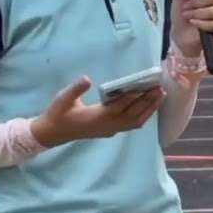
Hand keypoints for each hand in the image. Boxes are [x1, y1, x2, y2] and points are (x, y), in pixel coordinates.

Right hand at [30, 76, 164, 147]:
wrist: (52, 133)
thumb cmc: (58, 114)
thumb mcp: (63, 99)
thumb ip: (76, 89)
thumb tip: (87, 78)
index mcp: (96, 117)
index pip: (118, 108)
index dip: (132, 99)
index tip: (145, 88)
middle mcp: (106, 126)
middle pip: (132, 115)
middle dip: (147, 103)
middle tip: (160, 89)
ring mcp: (109, 130)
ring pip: (134, 122)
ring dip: (148, 110)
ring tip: (160, 96)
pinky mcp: (110, 131)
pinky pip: (130, 125)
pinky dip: (142, 116)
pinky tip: (149, 108)